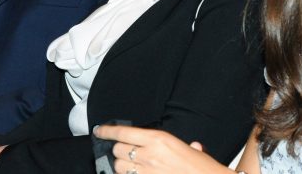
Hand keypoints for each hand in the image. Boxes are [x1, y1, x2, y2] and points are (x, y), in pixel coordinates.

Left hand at [94, 125, 226, 173]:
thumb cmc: (202, 168)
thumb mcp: (187, 148)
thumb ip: (172, 144)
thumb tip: (173, 144)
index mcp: (158, 139)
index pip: (123, 132)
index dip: (107, 131)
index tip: (99, 131)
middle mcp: (149, 154)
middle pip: (118, 150)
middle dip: (117, 152)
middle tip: (123, 153)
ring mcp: (147, 172)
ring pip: (119, 167)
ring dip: (121, 167)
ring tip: (131, 167)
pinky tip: (132, 173)